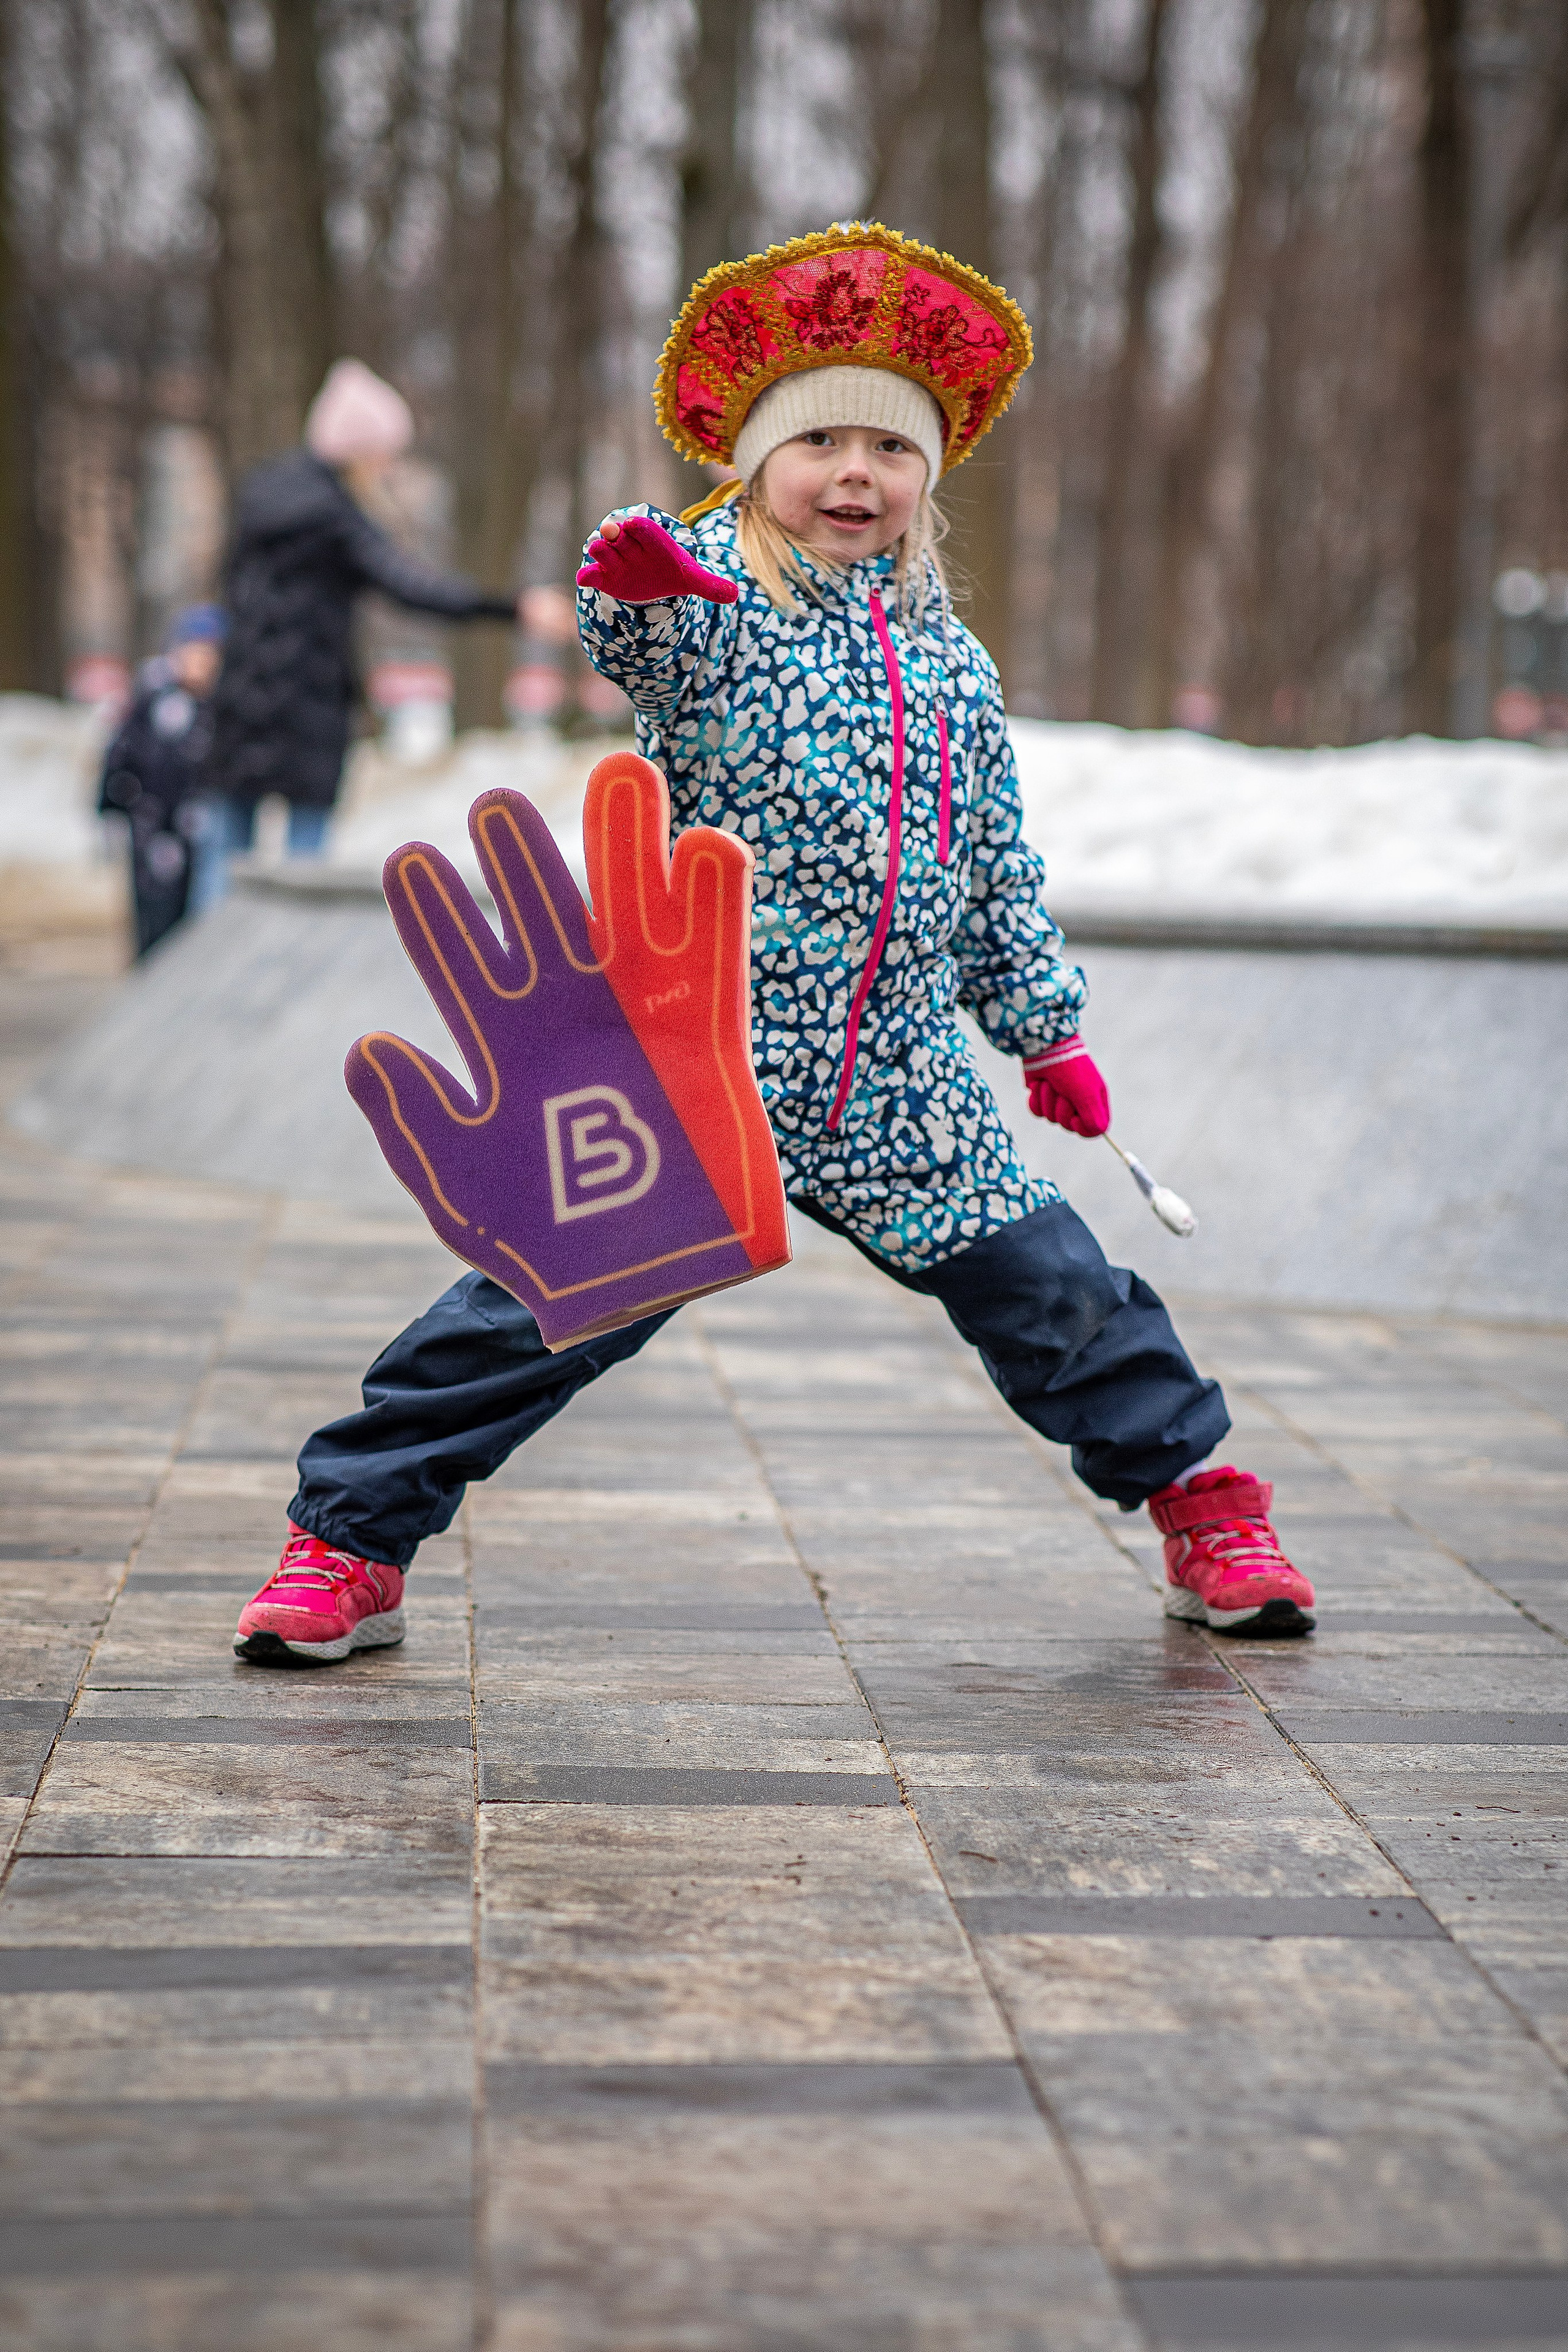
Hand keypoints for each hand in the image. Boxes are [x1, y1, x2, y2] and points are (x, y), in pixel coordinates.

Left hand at [346, 754, 788, 1349]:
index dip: (434, 913)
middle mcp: (569, 1013)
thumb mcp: (458, 1185)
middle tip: (492, 799)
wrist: (629, 1290)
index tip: (406, 861)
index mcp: (502, 1043)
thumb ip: (414, 1121)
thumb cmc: (539, 1239)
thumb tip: (367, 1047)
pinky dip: (712, 906)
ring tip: (620, 769)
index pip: (461, 960)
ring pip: (632, 914)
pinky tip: (705, 846)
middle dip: (521, 860)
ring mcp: (640, 1017)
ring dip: (628, 845)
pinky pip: (713, 962)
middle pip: (545, 914)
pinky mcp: (706, 1038)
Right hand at [575, 514, 738, 604]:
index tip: (633, 524)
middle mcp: (631, 547)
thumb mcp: (691, 578)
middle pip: (621, 536)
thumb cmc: (671, 572)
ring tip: (599, 550)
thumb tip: (735, 595)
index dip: (639, 527)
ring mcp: (616, 561)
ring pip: (604, 551)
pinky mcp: (605, 576)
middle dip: (615, 533)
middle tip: (611, 530)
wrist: (651, 578)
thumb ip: (709, 585)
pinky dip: (588, 576)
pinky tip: (585, 579)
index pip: (645, 530)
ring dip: (601, 550)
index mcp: (653, 541)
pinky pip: (593, 574)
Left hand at [1022, 1036, 1110, 1136]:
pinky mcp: (1042, 1098)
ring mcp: (1059, 1101)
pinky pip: (1037, 1112)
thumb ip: (1093, 1118)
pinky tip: (1039, 1085)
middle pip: (1069, 1126)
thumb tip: (1097, 1133)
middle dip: (1061, 1109)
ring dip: (1047, 1100)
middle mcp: (1079, 1103)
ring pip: (1051, 1118)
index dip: (1083, 1129)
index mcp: (1095, 1101)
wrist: (1046, 1048)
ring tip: (1050, 1083)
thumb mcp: (1086, 1094)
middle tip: (1062, 1091)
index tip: (1075, 1119)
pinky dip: (1036, 1100)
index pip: (1094, 1129)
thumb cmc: (1071, 1069)